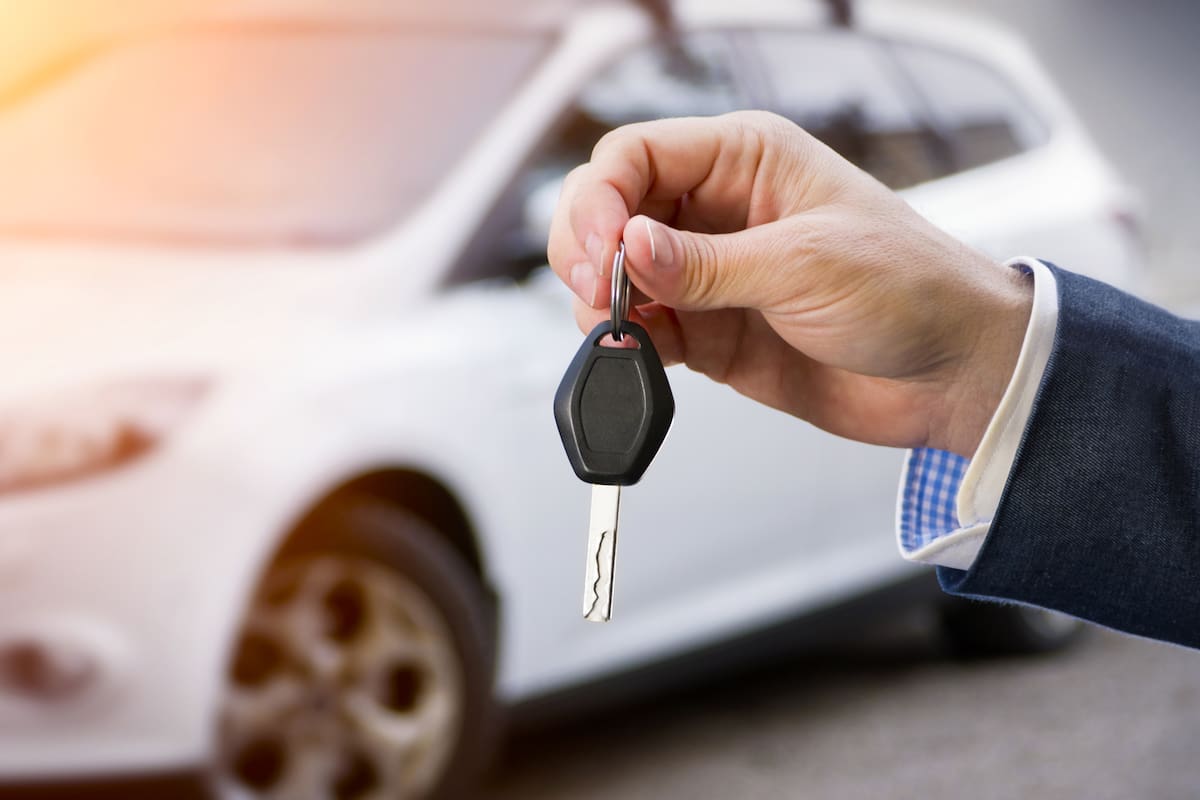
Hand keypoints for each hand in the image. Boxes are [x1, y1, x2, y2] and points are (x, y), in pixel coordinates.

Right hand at [547, 111, 1032, 457]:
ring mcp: (710, 275)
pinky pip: (643, 330)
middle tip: (598, 287)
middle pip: (613, 210)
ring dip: (600, 300)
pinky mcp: (709, 332)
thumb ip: (709, 263)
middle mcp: (717, 211)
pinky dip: (625, 344)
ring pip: (617, 273)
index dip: (603, 196)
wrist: (953, 374)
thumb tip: (628, 248)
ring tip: (618, 327)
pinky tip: (636, 354)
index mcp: (746, 161)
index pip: (638, 155)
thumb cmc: (914, 289)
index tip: (602, 247)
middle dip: (589, 246)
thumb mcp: (809, 263)